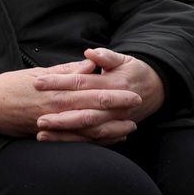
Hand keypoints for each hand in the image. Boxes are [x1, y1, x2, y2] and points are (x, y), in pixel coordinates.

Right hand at [0, 58, 141, 138]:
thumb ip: (65, 71)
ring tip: (128, 128)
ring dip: (110, 129)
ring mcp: (51, 124)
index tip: (132, 92)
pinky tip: (105, 139)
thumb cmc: (9, 86)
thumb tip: (89, 65)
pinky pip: (73, 141)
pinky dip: (91, 141)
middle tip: (136, 108)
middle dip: (118, 110)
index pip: (92, 91)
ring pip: (87, 129)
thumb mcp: (37, 73)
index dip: (114, 93)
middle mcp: (56, 109)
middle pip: (94, 110)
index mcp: (56, 91)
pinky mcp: (44, 135)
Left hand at [33, 48, 164, 142]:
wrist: (156, 90)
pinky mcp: (113, 131)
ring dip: (64, 133)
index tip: (37, 83)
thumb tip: (90, 53)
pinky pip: (93, 140)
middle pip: (84, 113)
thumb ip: (106, 57)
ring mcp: (114, 121)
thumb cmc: (134, 72)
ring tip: (41, 133)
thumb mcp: (123, 61)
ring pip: (88, 130)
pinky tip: (54, 140)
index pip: (81, 83)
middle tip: (37, 118)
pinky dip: (74, 142)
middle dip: (60, 117)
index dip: (59, 83)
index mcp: (113, 85)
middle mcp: (114, 106)